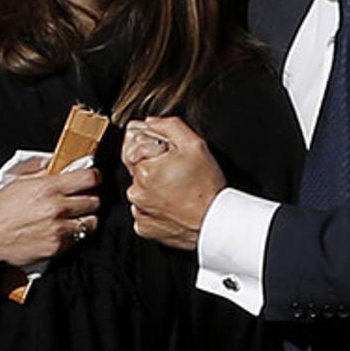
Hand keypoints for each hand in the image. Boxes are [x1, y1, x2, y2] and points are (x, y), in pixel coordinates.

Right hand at [0, 157, 100, 266]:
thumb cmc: (2, 208)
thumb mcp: (21, 182)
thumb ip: (45, 173)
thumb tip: (64, 165)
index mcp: (49, 187)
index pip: (89, 178)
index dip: (94, 177)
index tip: (92, 179)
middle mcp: (57, 207)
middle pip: (95, 201)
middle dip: (90, 198)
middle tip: (81, 199)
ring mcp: (59, 229)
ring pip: (92, 222)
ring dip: (85, 219)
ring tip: (74, 217)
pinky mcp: (58, 246)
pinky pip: (79, 239)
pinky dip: (74, 235)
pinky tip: (62, 230)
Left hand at [123, 116, 224, 250]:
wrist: (215, 221)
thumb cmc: (207, 187)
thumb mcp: (195, 145)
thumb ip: (170, 126)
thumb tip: (151, 123)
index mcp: (144, 169)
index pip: (134, 147)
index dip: (153, 147)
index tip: (167, 154)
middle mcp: (137, 191)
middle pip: (137, 168)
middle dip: (153, 166)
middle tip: (176, 173)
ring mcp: (139, 211)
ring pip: (140, 190)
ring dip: (153, 187)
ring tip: (177, 190)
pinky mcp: (144, 227)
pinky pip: (144, 210)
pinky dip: (155, 207)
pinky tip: (172, 204)